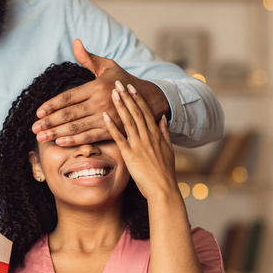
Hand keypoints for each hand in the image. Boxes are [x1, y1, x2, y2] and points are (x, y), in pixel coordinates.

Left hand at [32, 39, 168, 146]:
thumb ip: (89, 58)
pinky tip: (60, 142)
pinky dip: (74, 141)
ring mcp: (106, 118)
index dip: (51, 105)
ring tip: (41, 137)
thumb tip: (75, 42)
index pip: (68, 97)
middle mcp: (100, 102)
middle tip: (34, 128)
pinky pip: (89, 137)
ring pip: (76, 127)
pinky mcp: (112, 130)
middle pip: (69, 114)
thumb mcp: (107, 67)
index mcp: (96, 87)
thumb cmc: (122, 82)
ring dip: (56, 133)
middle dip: (49, 122)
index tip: (38, 112)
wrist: (148, 99)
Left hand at [103, 81, 178, 201]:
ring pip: (128, 121)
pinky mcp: (131, 155)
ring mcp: (139, 145)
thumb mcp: (168, 150)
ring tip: (112, 93)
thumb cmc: (164, 173)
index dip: (138, 98)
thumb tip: (162, 119)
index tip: (131, 86)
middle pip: (136, 112)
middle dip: (127, 96)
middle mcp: (148, 137)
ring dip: (120, 106)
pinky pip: (119, 138)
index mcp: (156, 135)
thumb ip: (164, 134)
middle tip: (118, 83)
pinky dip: (112, 127)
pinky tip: (104, 117)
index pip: (146, 111)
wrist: (163, 189)